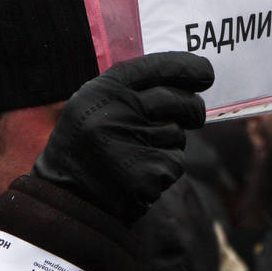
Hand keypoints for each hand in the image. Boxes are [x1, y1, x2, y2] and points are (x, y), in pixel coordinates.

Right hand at [32, 51, 213, 222]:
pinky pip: (175, 162)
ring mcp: (131, 143)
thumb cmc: (86, 150)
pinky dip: (166, 168)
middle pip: (179, 100)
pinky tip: (141, 175)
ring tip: (140, 155)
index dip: (187, 67)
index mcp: (101, 91)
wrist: (65, 204)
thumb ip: (131, 91)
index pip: (156, 66)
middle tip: (195, 116)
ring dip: (171, 144)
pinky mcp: (146, 174)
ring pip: (178, 133)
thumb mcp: (94, 109)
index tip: (206, 73)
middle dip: (193, 108)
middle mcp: (116, 112)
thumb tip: (186, 78)